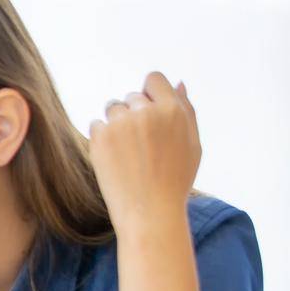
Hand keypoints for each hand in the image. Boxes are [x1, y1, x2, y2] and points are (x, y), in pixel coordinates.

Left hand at [88, 71, 200, 233]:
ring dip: (117, 124)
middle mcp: (146, 111)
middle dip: (135, 114)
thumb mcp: (192, 144)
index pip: (153, 79)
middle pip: (132, 96)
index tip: (150, 113)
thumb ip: (186, 110)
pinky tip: (115, 159)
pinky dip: (103, 138)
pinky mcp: (100, 136)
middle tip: (143, 145)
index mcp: (173, 110)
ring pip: (112, 108)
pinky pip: (97, 124)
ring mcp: (120, 123)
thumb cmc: (175, 179)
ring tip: (129, 152)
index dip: (151, 94)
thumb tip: (178, 83)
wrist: (150, 211)